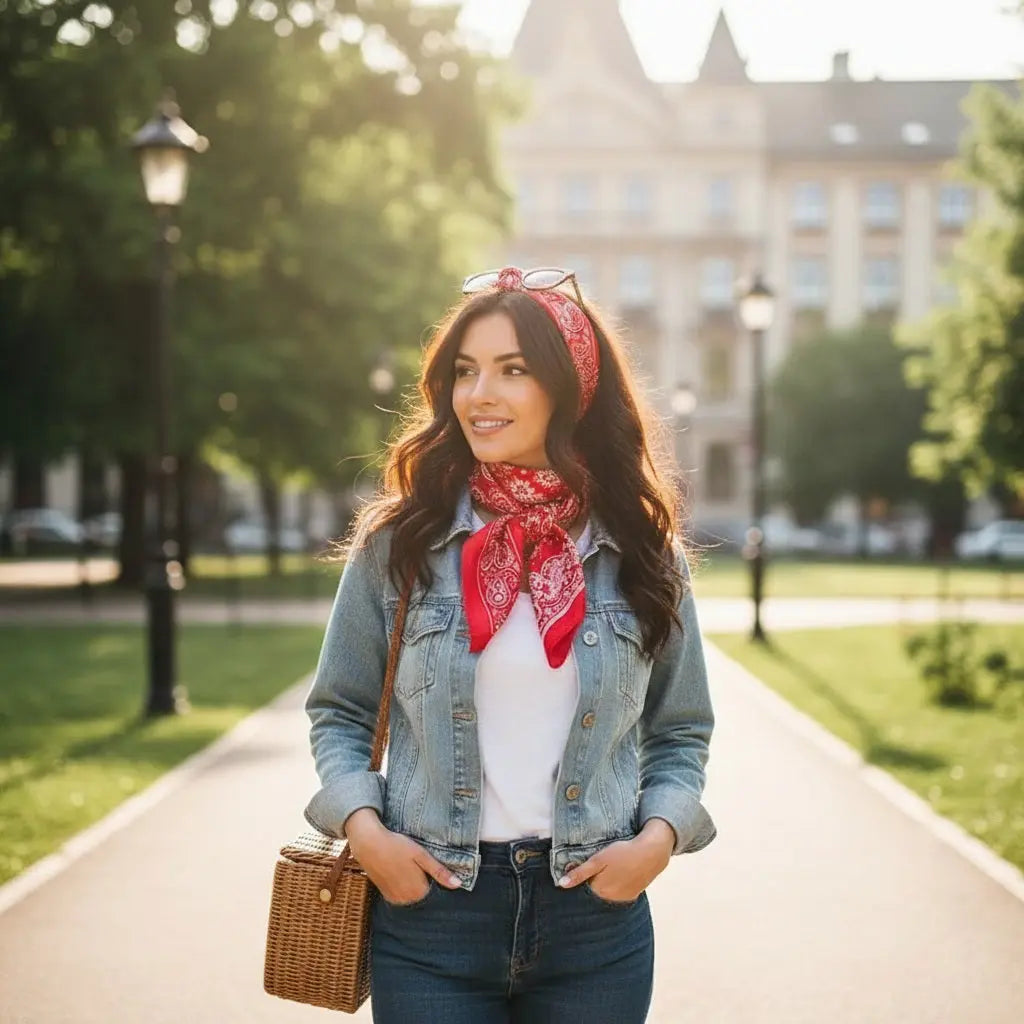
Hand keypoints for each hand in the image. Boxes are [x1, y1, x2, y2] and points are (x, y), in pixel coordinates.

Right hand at [343, 809, 462, 905]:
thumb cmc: (397, 846)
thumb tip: (458, 884)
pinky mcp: (385, 895)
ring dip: (412, 885)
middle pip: (423, 894)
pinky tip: (398, 871)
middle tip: (416, 864)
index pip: (435, 891)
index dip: (434, 877)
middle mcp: (406, 900)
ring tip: (406, 866)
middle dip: (424, 882)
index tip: (429, 865)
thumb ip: (439, 872)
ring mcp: (394, 899)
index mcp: (419, 891)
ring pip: (412, 895)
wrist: (368, 844)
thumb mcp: (421, 855)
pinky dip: (402, 886)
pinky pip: (400, 895)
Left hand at [557, 819, 674, 901]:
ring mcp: (623, 898)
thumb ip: (580, 873)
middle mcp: (610, 898)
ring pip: (607, 893)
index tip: (587, 866)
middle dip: (594, 881)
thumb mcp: (599, 859)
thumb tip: (561, 884)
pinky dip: (618, 886)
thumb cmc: (623, 853)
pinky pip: (619, 893)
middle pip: (595, 892)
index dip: (583, 876)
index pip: (583, 888)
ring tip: (613, 868)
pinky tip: (621, 874)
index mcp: (600, 890)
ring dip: (606, 884)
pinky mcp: (633, 895)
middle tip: (603, 865)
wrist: (652, 852)